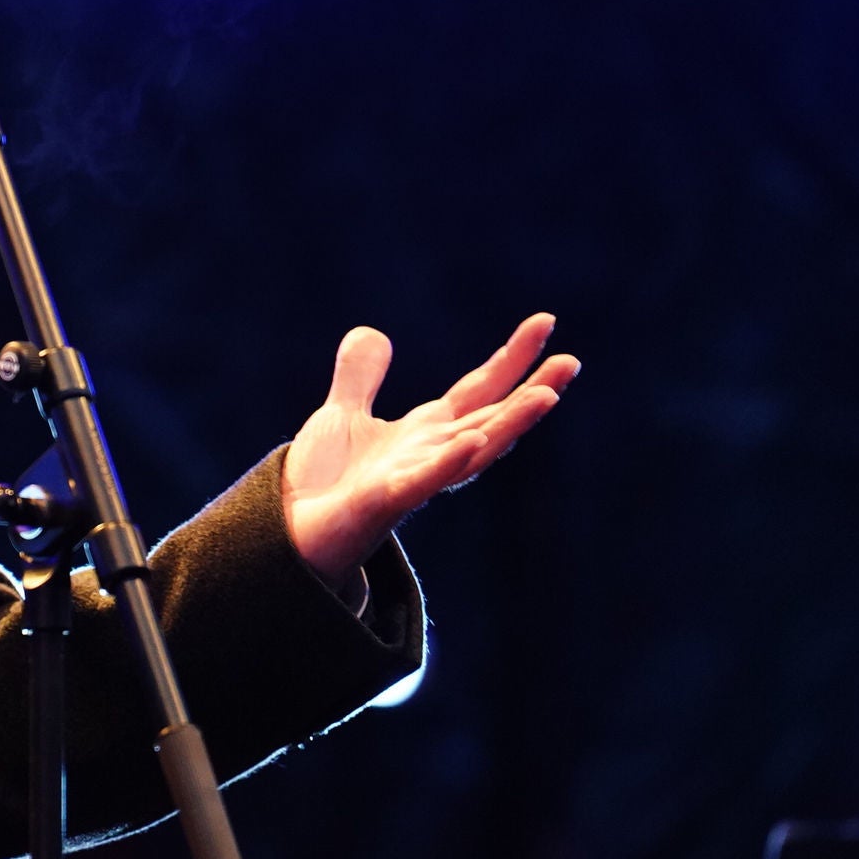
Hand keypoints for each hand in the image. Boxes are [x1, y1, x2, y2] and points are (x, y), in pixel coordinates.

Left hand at [282, 313, 576, 584]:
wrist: (286, 537)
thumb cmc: (321, 487)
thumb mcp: (339, 417)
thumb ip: (359, 378)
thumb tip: (372, 333)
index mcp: (424, 433)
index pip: (478, 390)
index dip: (511, 358)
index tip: (546, 322)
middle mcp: (429, 456)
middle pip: (490, 418)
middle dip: (531, 392)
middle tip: (571, 361)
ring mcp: (411, 481)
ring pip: (472, 451)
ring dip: (510, 425)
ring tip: (547, 396)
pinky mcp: (383, 503)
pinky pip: (423, 481)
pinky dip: (449, 460)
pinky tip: (474, 439)